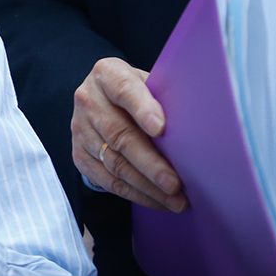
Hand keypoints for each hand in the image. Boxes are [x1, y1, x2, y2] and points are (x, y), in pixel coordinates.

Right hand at [71, 57, 187, 211]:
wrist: (102, 101)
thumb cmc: (138, 94)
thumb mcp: (148, 84)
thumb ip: (163, 98)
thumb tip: (197, 128)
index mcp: (107, 74)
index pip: (124, 89)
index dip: (142, 108)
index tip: (161, 129)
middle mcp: (88, 99)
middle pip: (118, 134)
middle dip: (149, 163)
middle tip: (175, 183)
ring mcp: (79, 128)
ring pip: (113, 162)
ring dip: (146, 185)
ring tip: (175, 200)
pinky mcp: (79, 154)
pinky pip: (106, 180)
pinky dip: (134, 194)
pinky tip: (156, 200)